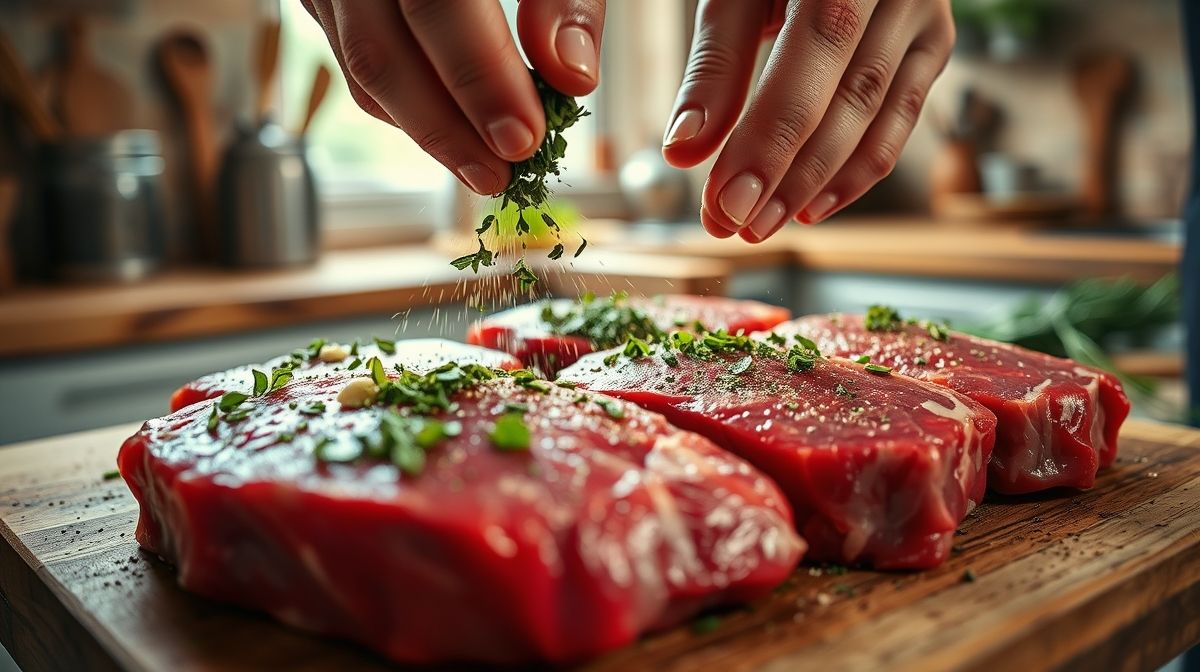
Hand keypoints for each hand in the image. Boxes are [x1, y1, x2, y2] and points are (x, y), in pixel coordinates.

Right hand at [301, 0, 604, 194]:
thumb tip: (572, 79)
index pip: (438, 3)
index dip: (480, 79)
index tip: (524, 141)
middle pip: (382, 52)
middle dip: (447, 130)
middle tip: (503, 178)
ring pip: (361, 65)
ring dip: (424, 129)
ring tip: (484, 170)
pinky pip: (352, 58)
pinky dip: (404, 103)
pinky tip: (452, 130)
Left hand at [663, 0, 953, 241]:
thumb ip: (715, 64)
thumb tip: (685, 150)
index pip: (814, 54)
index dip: (771, 136)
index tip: (727, 202)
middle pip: (849, 96)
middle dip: (788, 173)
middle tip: (736, 225)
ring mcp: (926, 16)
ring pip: (878, 116)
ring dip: (819, 183)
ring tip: (763, 224)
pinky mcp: (932, 44)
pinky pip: (902, 119)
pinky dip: (857, 170)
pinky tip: (812, 206)